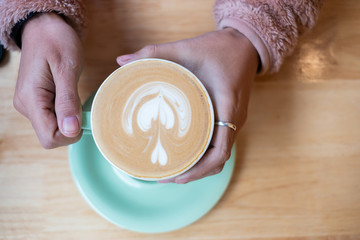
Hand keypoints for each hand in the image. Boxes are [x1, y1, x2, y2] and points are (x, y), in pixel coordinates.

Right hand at [13, 13, 82, 148]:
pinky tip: (68, 94)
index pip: (50, 137)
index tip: (83, 115)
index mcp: (31, 99)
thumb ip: (68, 101)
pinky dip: (65, 111)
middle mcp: (26, 106)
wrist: (44, 27)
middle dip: (70, 125)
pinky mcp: (36, 101)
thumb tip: (71, 131)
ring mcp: (29, 104)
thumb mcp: (67, 69)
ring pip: (53, 127)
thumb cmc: (56, 41)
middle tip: (78, 100)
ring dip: (68, 117)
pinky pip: (53, 117)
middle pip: (51, 135)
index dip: (71, 133)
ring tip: (72, 92)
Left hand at [117, 28, 258, 182]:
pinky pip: (220, 144)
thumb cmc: (219, 47)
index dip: (199, 169)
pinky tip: (187, 154)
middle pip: (219, 161)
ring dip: (200, 167)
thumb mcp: (186, 47)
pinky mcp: (231, 118)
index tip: (176, 175)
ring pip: (220, 156)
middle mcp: (235, 120)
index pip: (220, 151)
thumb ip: (154, 52)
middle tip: (166, 176)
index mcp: (227, 107)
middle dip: (194, 173)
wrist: (245, 44)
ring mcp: (235, 121)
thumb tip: (121, 61)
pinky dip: (205, 155)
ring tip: (175, 171)